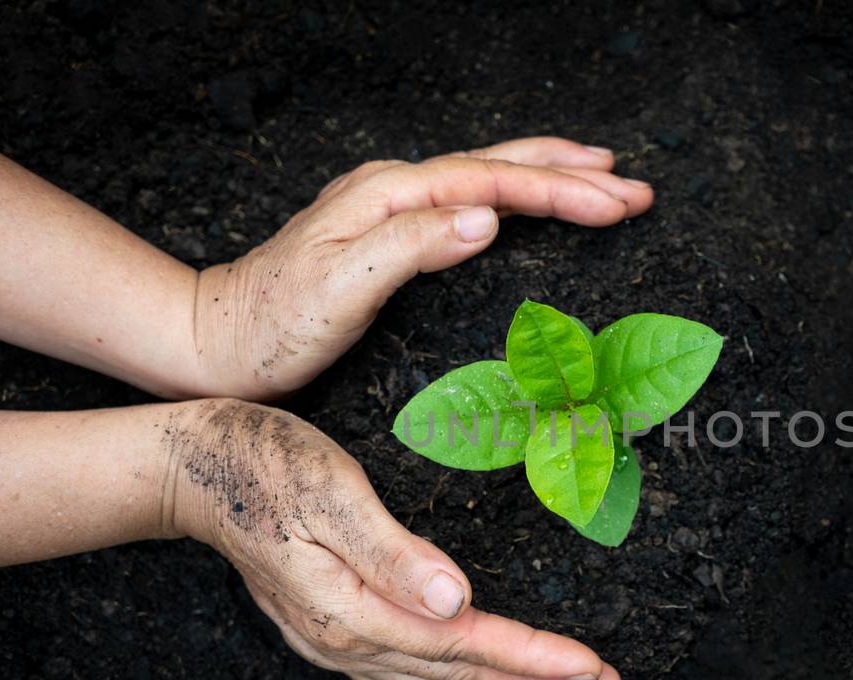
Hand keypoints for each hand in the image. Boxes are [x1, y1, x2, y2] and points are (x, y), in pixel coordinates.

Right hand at [164, 399, 619, 679]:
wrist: (189, 470)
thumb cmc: (260, 465)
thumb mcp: (328, 491)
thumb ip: (392, 551)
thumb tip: (455, 598)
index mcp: (355, 608)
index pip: (466, 644)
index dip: (534, 660)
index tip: (593, 669)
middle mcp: (349, 641)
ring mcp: (338, 645)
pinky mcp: (333, 634)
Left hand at [188, 137, 654, 399]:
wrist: (216, 341)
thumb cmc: (274, 325)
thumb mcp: (341, 287)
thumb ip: (414, 246)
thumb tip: (488, 218)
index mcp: (389, 194)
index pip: (493, 181)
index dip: (561, 191)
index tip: (618, 204)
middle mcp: (392, 188)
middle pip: (499, 165)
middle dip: (573, 173)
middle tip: (636, 189)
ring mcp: (390, 207)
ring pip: (487, 176)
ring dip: (549, 175)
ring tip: (602, 176)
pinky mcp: (389, 232)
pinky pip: (468, 199)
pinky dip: (513, 195)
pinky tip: (526, 204)